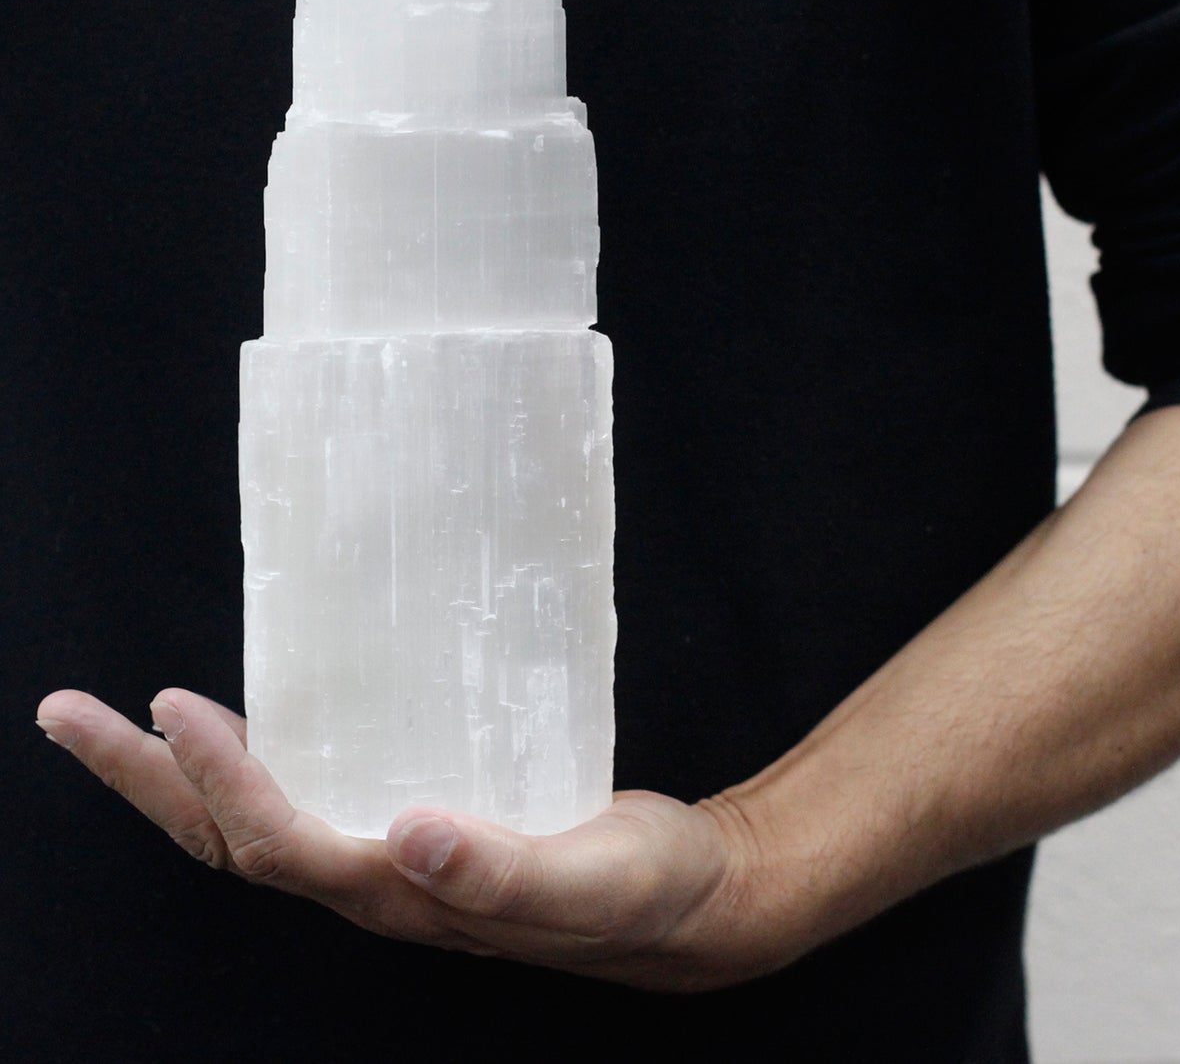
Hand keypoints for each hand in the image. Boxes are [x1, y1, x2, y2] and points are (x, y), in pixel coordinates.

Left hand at [34, 688, 777, 991]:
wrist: (683, 899)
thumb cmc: (639, 889)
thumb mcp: (587, 877)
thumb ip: (502, 870)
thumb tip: (408, 832)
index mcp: (405, 897)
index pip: (282, 845)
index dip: (223, 783)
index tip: (175, 708)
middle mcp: (379, 880)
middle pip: (233, 841)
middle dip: (145, 783)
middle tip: (68, 714)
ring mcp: (394, 856)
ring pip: (262, 820)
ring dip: (182, 776)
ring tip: (128, 719)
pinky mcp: (421, 825)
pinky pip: (316, 793)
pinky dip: (260, 762)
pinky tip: (259, 724)